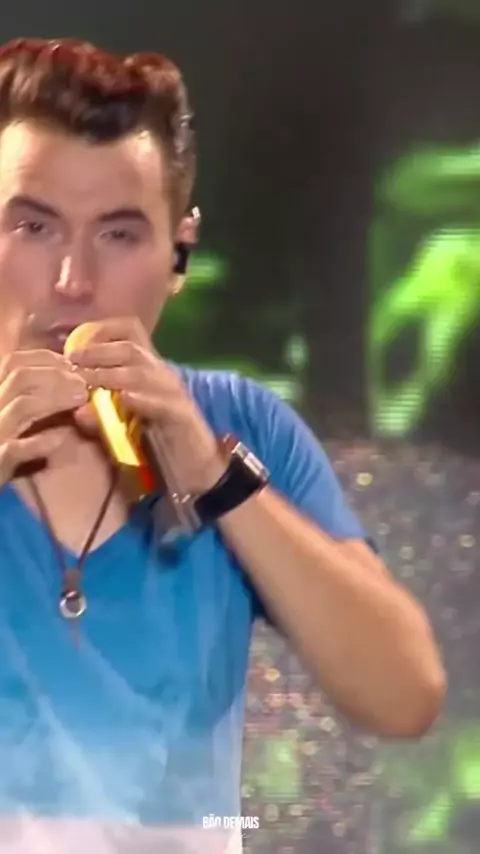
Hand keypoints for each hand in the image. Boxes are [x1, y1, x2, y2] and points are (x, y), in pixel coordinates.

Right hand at [0, 349, 88, 486]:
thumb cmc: (6, 448)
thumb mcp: (19, 419)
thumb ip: (39, 398)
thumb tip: (72, 382)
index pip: (15, 361)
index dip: (47, 359)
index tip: (72, 366)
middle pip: (20, 376)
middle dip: (57, 376)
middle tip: (83, 385)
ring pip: (22, 406)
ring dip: (55, 399)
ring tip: (80, 400)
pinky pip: (16, 448)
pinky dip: (40, 442)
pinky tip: (59, 439)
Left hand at [67, 318, 226, 494]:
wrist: (194, 470)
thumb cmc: (156, 447)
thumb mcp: (122, 429)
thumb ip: (101, 417)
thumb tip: (77, 410)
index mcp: (148, 371)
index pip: (130, 333)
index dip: (102, 332)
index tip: (74, 346)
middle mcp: (162, 376)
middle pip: (131, 349)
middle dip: (98, 352)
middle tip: (72, 362)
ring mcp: (174, 394)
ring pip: (144, 373)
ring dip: (112, 375)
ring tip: (88, 380)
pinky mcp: (182, 416)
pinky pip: (163, 403)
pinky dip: (143, 399)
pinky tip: (125, 398)